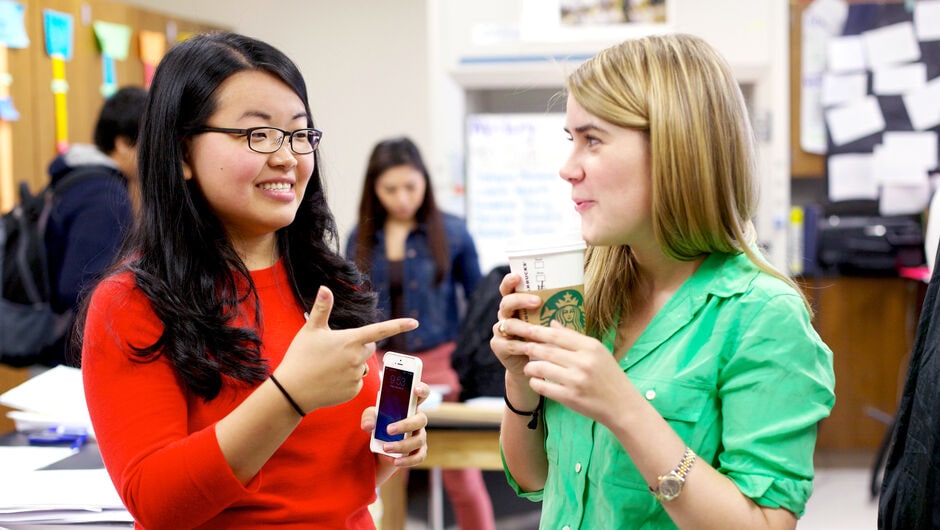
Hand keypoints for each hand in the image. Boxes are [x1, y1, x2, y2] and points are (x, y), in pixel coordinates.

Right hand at [275, 286, 417, 412]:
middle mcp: (357, 358)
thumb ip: (322, 308)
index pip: (380, 331)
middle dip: (359, 345)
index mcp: (350, 340)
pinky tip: (330, 380)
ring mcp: (356, 376)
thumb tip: (325, 287)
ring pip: (362, 365)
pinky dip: (348, 380)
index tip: (415, 322)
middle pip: (369, 347)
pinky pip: (357, 381)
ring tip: (329, 367)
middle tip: (336, 349)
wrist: (291, 391)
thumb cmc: (300, 357)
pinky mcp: (354, 391)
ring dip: (352, 364)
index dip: (399, 325)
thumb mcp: (310, 330)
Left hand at [361, 381, 429, 465]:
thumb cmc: (378, 425)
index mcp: (409, 407)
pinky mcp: (419, 452)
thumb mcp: (370, 418)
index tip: (415, 390)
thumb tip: (370, 426)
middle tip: (388, 430)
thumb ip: (368, 417)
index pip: (422, 394)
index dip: (422, 389)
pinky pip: (418, 457)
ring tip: (385, 448)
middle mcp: (417, 420)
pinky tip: (394, 461)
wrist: (378, 449)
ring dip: (402, 445)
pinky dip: (406, 460)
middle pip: (421, 420)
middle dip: (405, 425)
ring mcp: (420, 436)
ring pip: (418, 440)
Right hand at [489, 273, 543, 376]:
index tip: (518, 276)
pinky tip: (531, 347)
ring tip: (535, 329)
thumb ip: (553, 310)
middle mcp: (505, 315)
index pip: (508, 289)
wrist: (535, 364)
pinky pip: (509, 344)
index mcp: (515, 305)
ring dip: (523, 326)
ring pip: (508, 324)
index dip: (509, 281)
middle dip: (520, 300)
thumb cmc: (545, 338)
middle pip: (506, 303)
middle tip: (537, 301)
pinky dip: (521, 346)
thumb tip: (575, 294)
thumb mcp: (548, 321)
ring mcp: (500, 331)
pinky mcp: (499, 347)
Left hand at [512, 320, 629, 426]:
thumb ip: (574, 337)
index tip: (525, 329)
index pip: (557, 335)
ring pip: (541, 367)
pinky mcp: (570, 397)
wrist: (622, 406)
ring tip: (529, 367)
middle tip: (521, 347)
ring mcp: (576, 380)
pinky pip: (543, 386)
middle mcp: (583, 361)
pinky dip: (535, 383)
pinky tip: (535, 381)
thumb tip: (552, 324)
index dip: (538, 331)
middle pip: (547, 350)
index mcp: (591, 347)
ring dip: (530, 366)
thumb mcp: (598, 352)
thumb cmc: (610, 376)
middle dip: (530, 347)